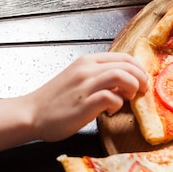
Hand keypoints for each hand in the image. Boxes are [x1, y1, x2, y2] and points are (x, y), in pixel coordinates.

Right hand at [24, 52, 146, 142]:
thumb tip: (126, 83)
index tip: (142, 80)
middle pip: (126, 65)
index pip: (123, 57)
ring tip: (128, 98)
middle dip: (141, 78)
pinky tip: (111, 111)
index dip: (139, 69)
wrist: (31, 114)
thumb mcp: (79, 80)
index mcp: (87, 61)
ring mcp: (85, 86)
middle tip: (142, 91)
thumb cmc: (56, 100)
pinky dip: (117, 104)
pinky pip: (110, 97)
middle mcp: (87, 69)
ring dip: (132, 87)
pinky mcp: (84, 103)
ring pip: (121, 75)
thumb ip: (101, 78)